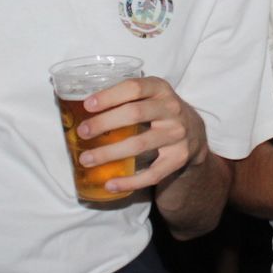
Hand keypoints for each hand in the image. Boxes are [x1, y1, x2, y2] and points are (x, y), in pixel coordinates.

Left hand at [74, 76, 208, 193]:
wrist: (194, 133)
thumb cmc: (159, 111)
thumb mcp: (150, 95)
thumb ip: (126, 97)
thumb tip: (78, 106)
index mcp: (161, 89)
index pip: (134, 88)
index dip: (110, 96)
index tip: (88, 105)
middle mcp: (172, 110)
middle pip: (135, 114)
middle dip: (104, 124)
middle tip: (82, 132)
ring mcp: (177, 135)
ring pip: (139, 144)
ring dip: (109, 153)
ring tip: (86, 159)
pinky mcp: (178, 158)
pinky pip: (152, 173)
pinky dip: (129, 181)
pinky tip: (110, 184)